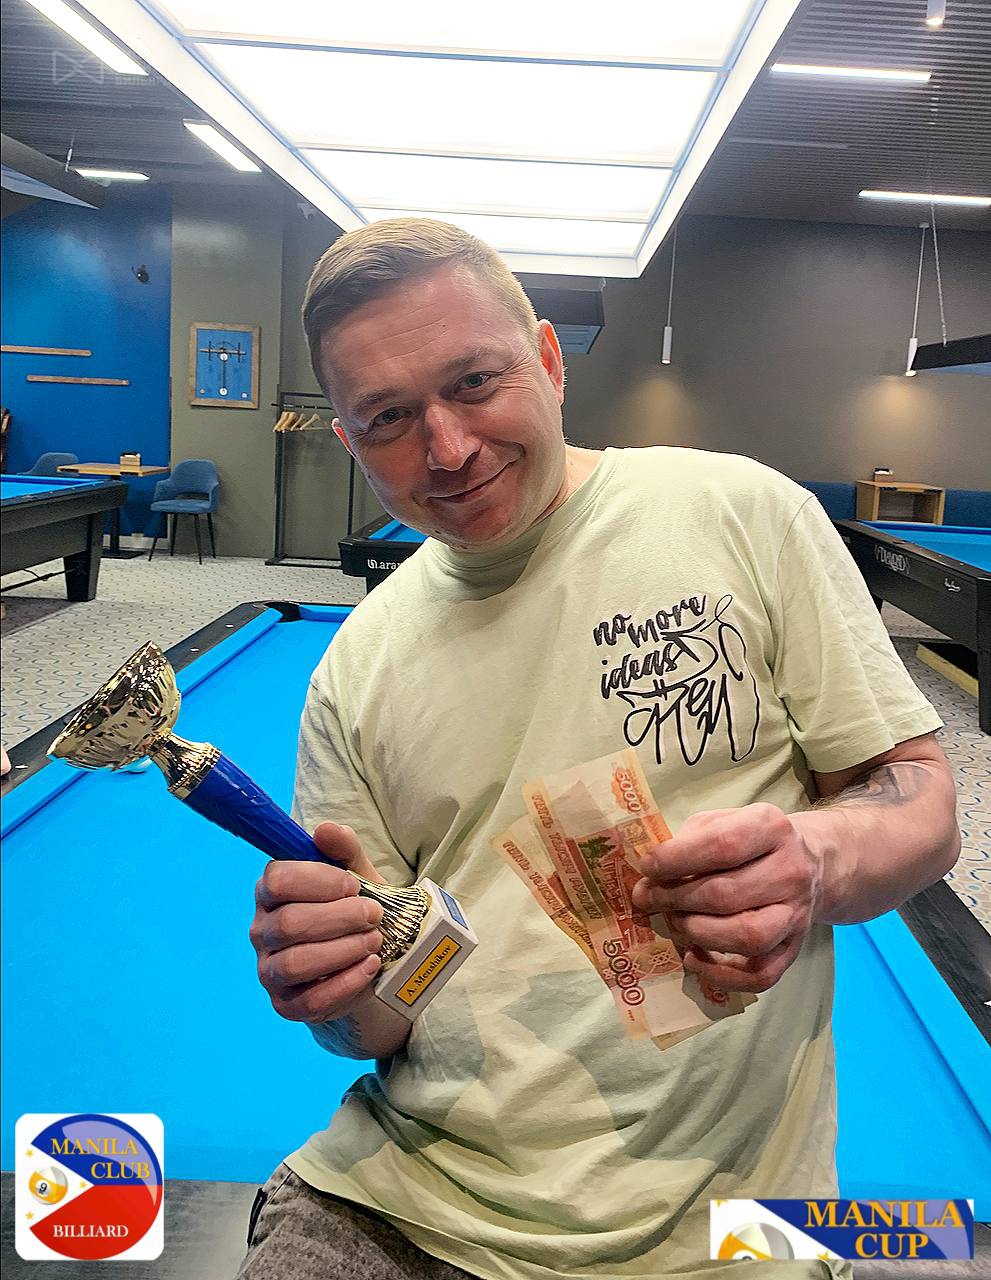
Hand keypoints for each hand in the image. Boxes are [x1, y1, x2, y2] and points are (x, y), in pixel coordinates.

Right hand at [250, 823, 386, 1024]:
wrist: (366, 957)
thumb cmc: (353, 909)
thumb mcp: (356, 876)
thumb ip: (344, 850)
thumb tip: (326, 830)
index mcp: (271, 893)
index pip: (276, 880)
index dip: (319, 881)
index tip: (353, 885)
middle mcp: (262, 931)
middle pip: (289, 924)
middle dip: (340, 917)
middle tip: (373, 914)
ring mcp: (270, 971)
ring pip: (296, 963)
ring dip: (343, 950)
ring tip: (373, 941)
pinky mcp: (286, 1005)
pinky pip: (310, 1001)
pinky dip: (346, 983)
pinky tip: (369, 966)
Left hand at [631, 804, 823, 992]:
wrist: (812, 862)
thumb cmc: (750, 842)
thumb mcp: (721, 822)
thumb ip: (688, 842)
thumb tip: (650, 877)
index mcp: (770, 827)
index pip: (723, 845)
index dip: (677, 859)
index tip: (647, 867)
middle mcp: (790, 870)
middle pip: (728, 894)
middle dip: (677, 899)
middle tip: (649, 899)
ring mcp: (796, 913)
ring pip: (748, 937)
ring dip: (698, 934)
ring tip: (674, 923)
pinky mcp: (795, 948)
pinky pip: (761, 974)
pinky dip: (722, 976)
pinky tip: (694, 959)